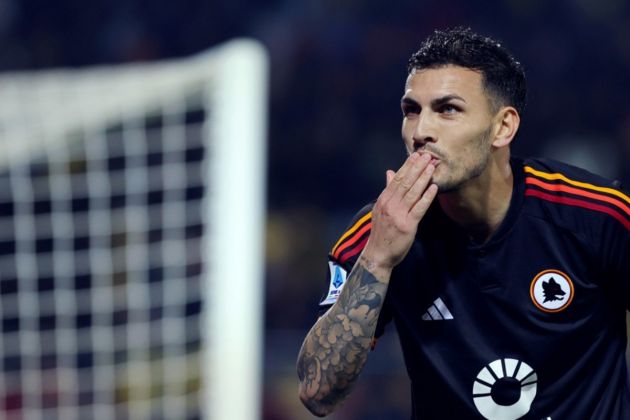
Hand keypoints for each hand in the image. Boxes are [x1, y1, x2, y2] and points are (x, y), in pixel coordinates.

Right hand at [362, 152, 437, 276]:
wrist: (378, 254)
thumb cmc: (382, 232)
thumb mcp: (381, 209)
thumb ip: (388, 190)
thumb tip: (390, 173)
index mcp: (384, 200)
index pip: (397, 179)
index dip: (408, 166)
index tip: (416, 155)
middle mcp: (390, 205)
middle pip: (405, 182)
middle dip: (417, 168)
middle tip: (427, 156)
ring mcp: (398, 214)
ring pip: (413, 192)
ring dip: (423, 178)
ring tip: (432, 167)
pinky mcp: (407, 225)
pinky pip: (419, 208)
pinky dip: (427, 197)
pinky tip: (434, 187)